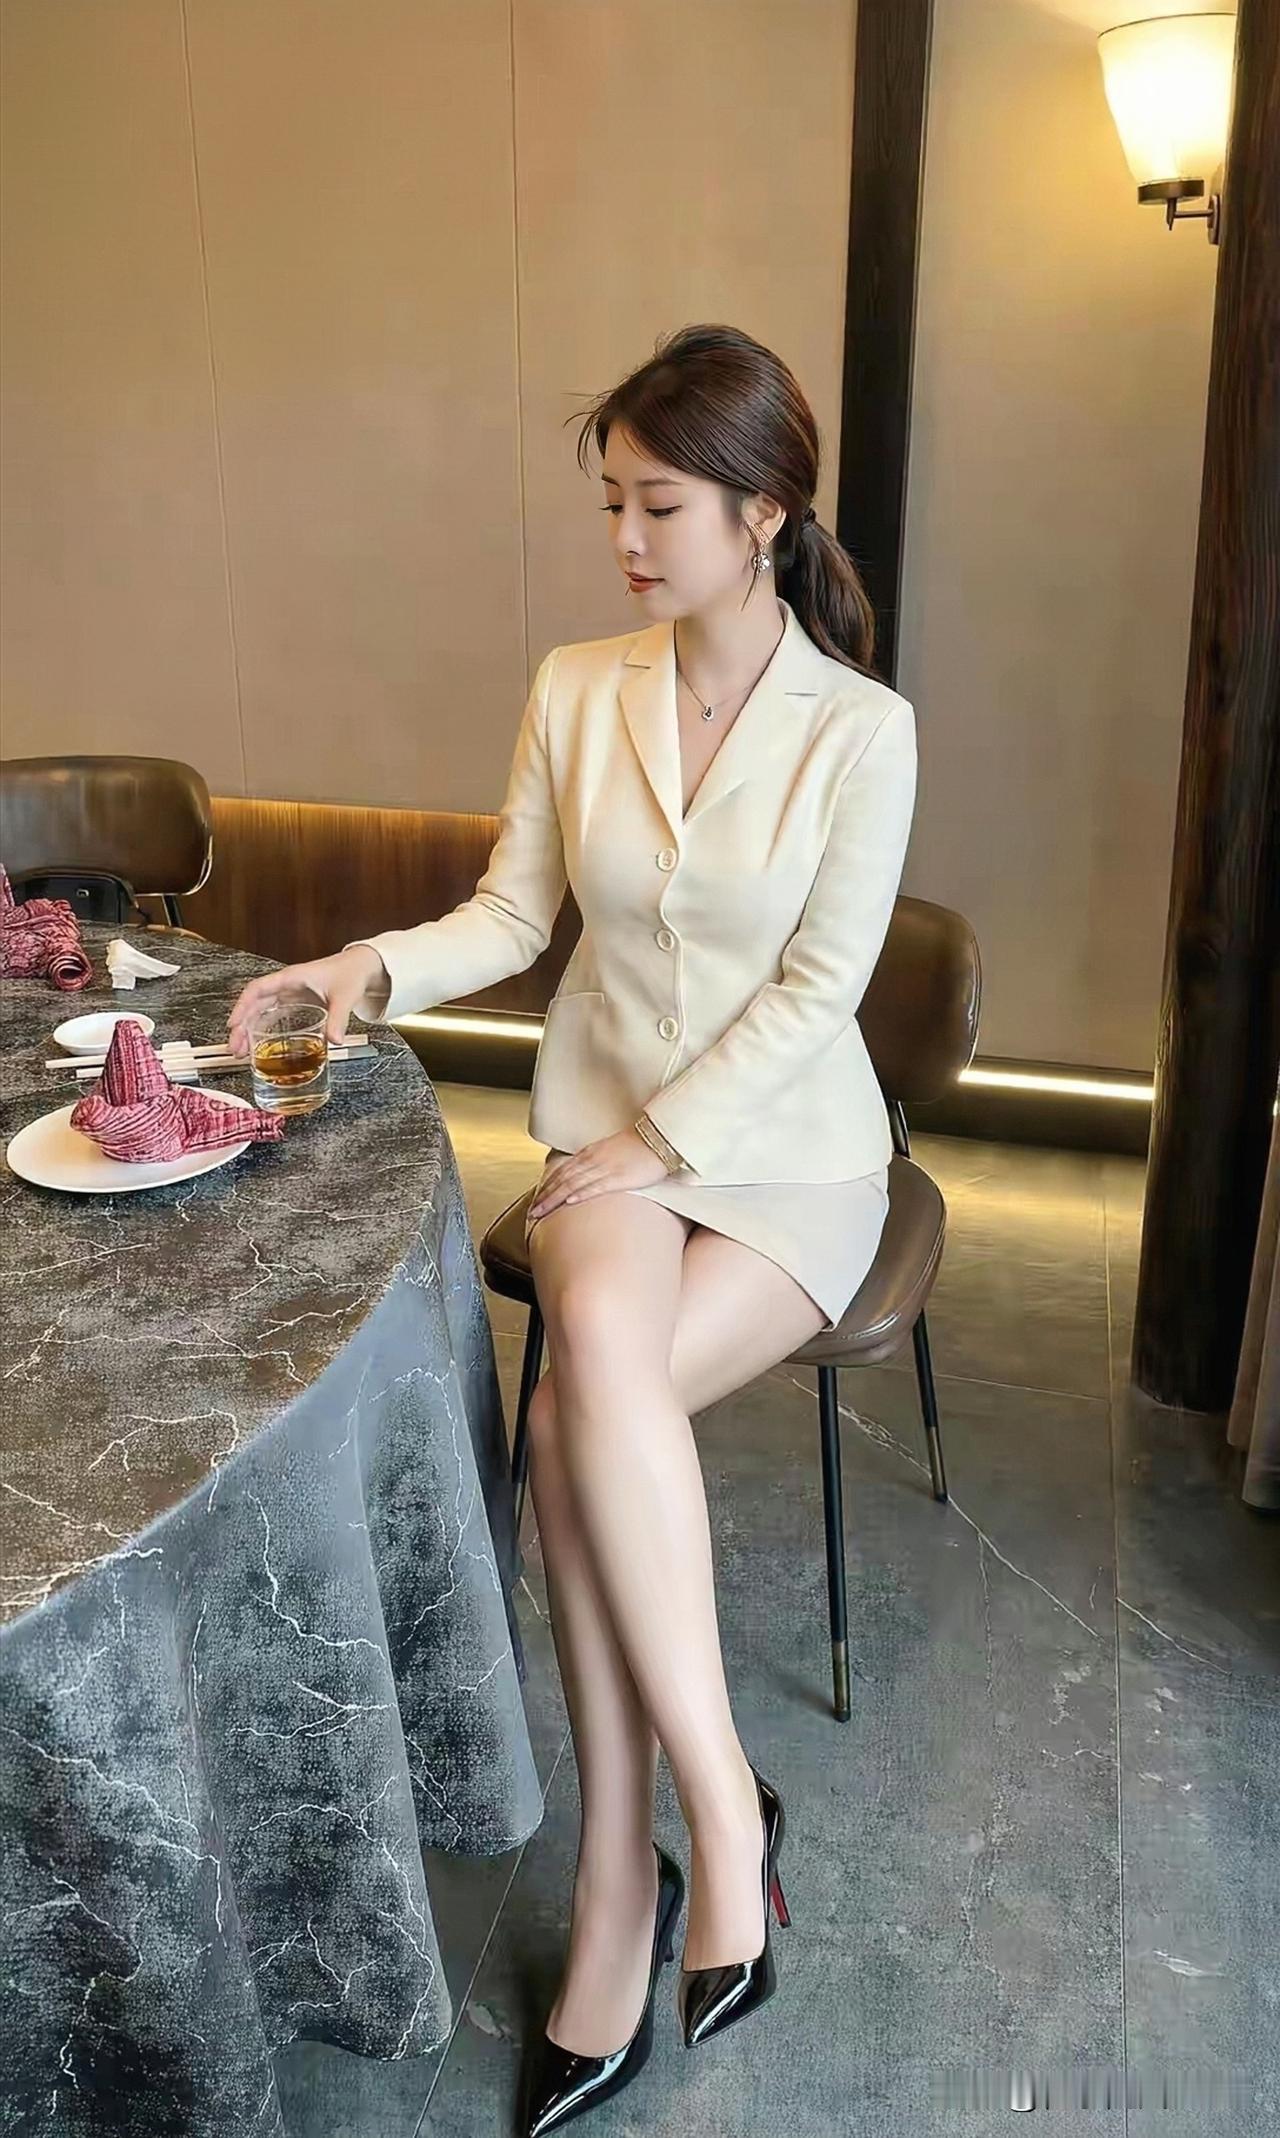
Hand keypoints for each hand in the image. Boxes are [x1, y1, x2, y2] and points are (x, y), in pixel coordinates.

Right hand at [225, 944, 389, 1056]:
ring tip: (241, 1052)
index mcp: (291, 978)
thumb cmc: (350, 974)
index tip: (233, 1025)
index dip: (242, 1006)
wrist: (361, 968)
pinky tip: (259, 1044)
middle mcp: (286, 985)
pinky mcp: (297, 1002)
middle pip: (255, 1004)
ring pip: (262, 1011)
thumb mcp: (344, 996)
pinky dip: (264, 1028)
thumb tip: (334, 1041)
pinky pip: (274, 1015)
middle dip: (241, 1025)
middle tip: (235, 1049)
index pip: (258, 989)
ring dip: (249, 1029)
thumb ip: (338, 1018)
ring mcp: (290, 994)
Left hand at [527, 1128, 669, 1223]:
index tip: (537, 1199)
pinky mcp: (619, 1177)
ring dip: (554, 1200)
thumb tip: (588, 1176)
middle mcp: (593, 1160)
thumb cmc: (640, 1145)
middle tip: (531, 1212)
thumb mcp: (612, 1151)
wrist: (660, 1137)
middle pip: (562, 1180)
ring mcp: (604, 1168)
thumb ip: (598, 1161)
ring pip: (572, 1185)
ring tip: (540, 1213)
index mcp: (591, 1153)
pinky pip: (595, 1187)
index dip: (547, 1186)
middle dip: (544, 1197)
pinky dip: (580, 1194)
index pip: (562, 1171)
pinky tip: (569, 1203)